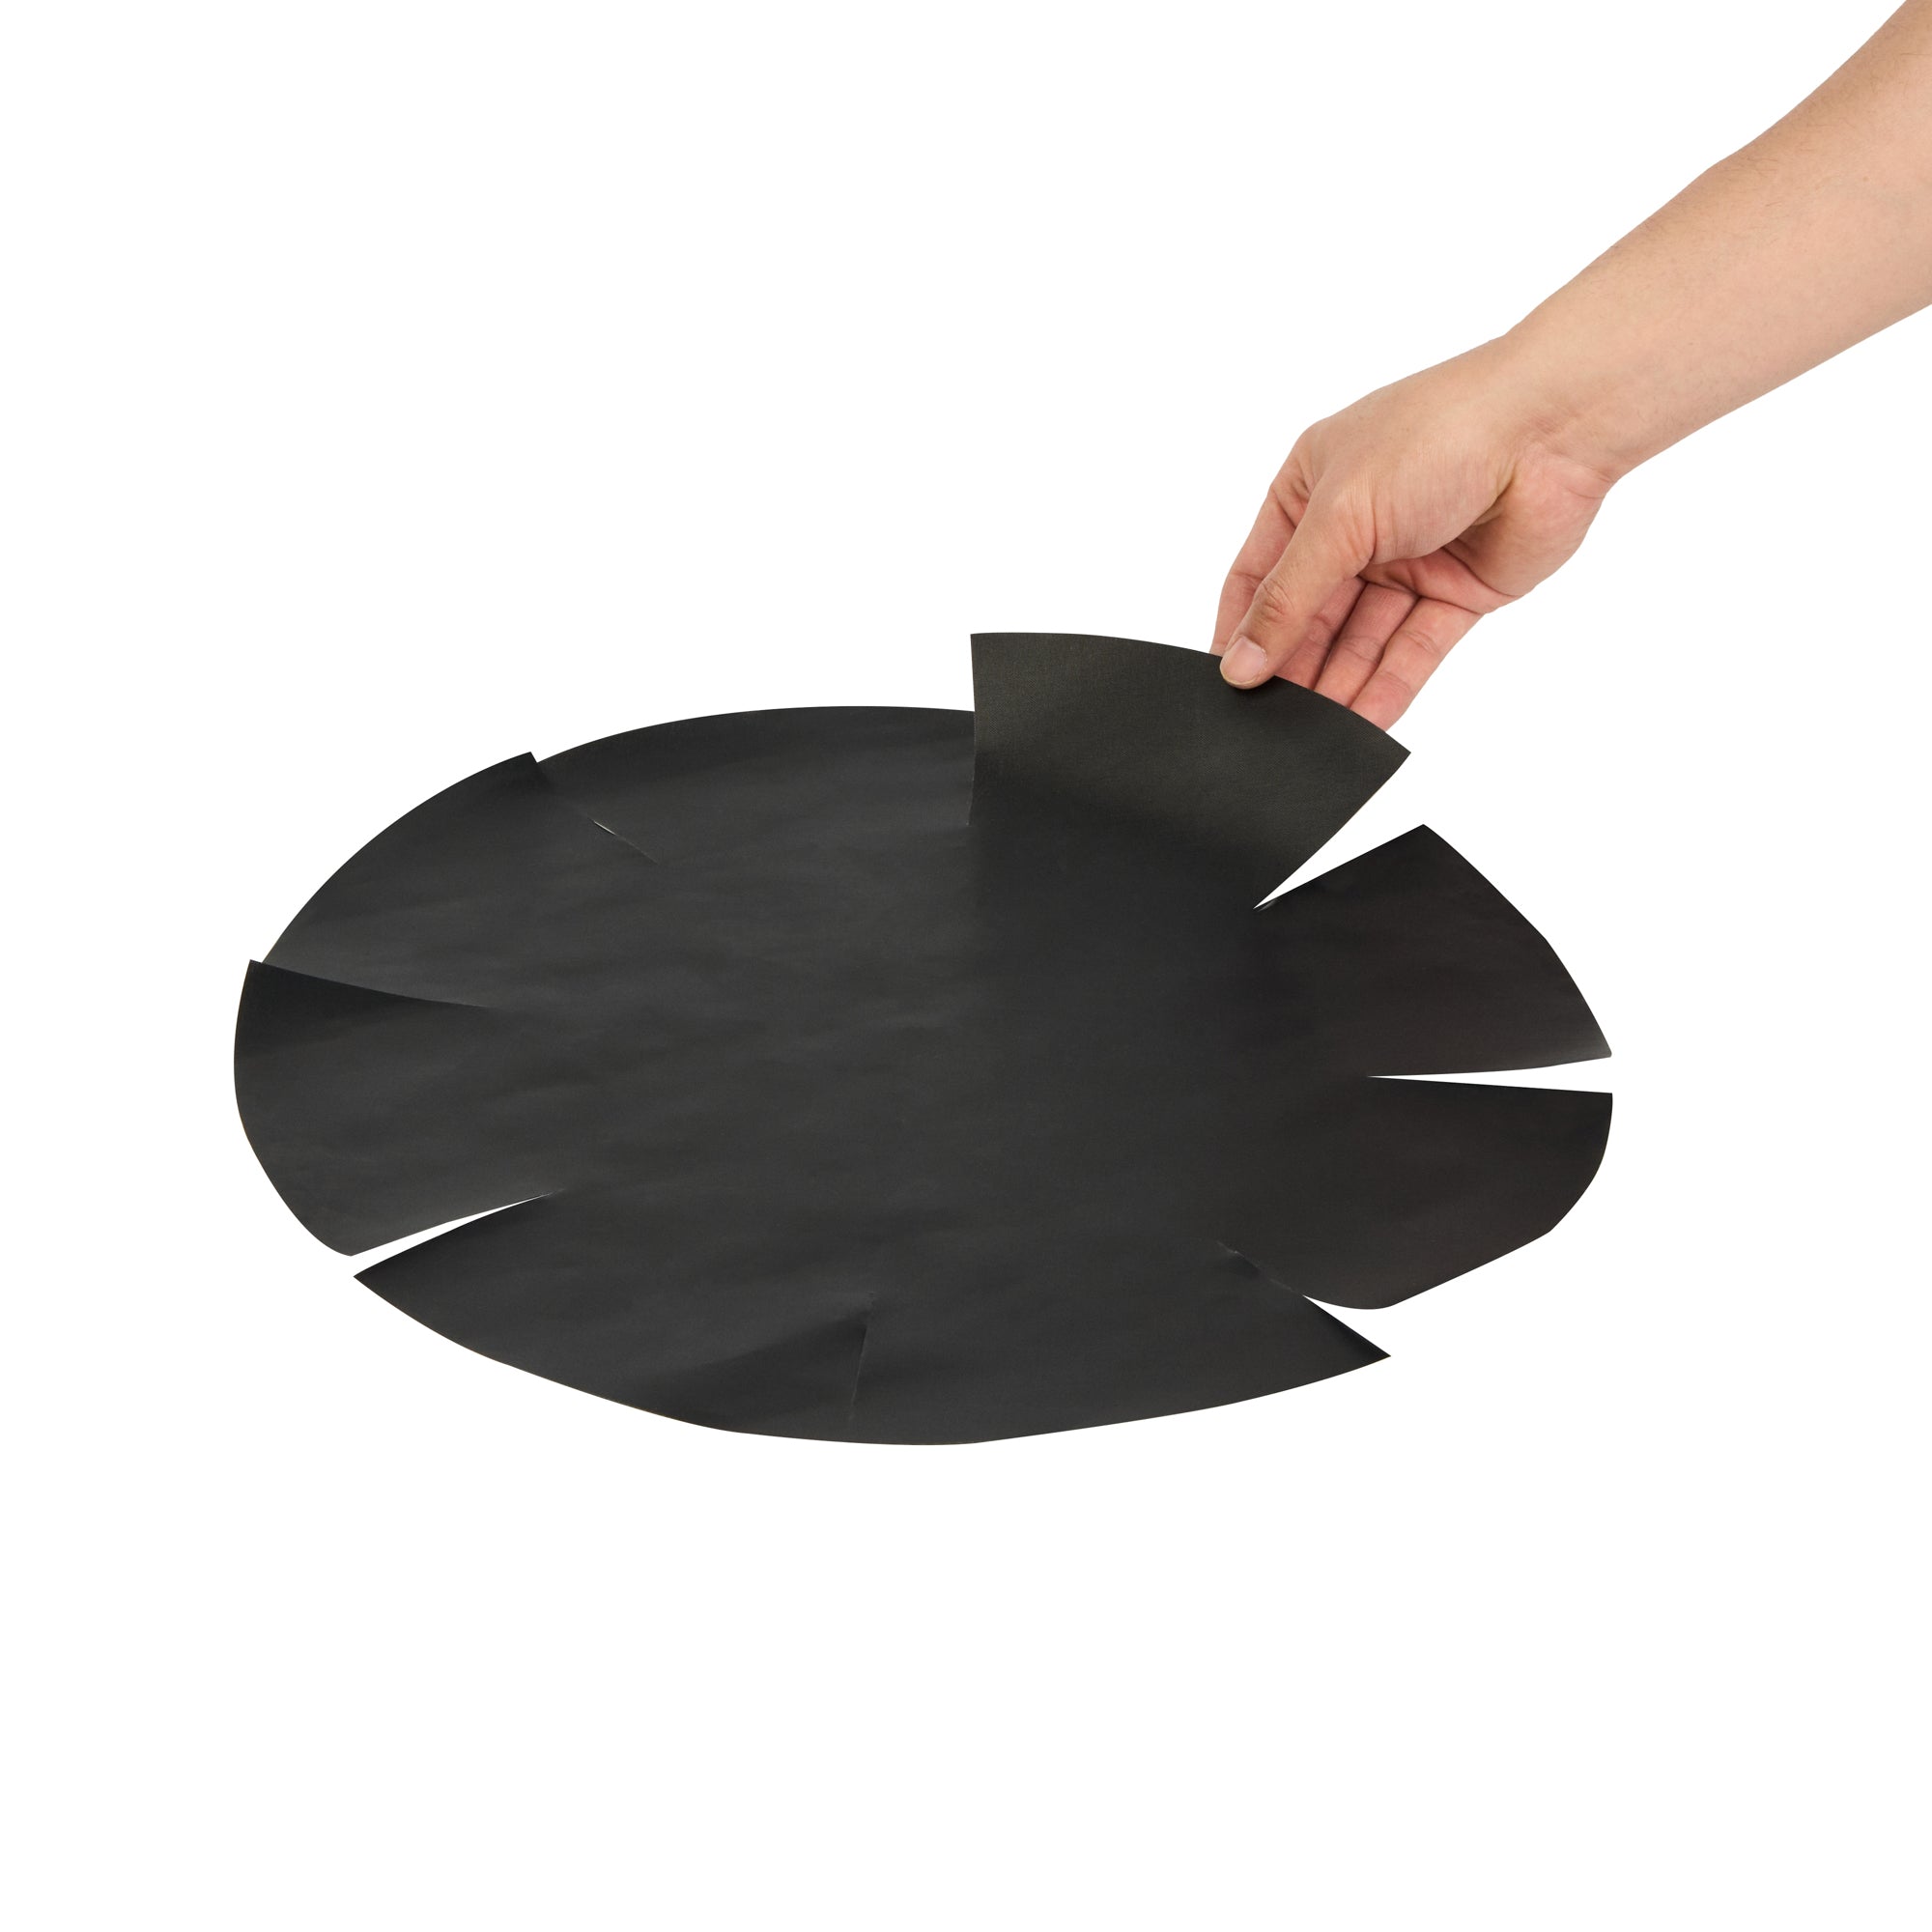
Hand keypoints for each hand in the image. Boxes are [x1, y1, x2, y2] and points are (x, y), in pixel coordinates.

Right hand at [1213, 343, 1620, 726]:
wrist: (1550, 427)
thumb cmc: (1439, 433)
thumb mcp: (1339, 517)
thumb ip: (1288, 598)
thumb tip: (1240, 662)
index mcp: (1311, 488)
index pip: (1259, 575)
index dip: (1241, 630)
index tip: (1225, 684)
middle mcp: (1355, 526)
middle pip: (1309, 616)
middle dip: (1293, 666)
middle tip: (1270, 719)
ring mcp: (1407, 560)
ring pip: (1360, 640)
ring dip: (1338, 684)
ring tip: (1313, 732)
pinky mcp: (1456, 593)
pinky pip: (1412, 650)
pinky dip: (1389, 685)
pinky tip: (1364, 722)